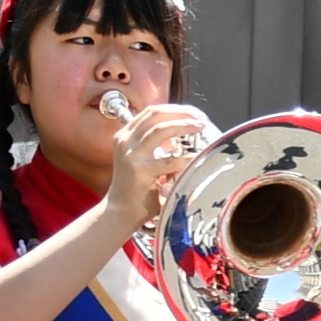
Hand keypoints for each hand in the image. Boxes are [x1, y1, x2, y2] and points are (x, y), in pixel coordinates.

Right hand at [110, 99, 211, 231]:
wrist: (120, 211)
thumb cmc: (135, 187)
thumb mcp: (141, 157)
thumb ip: (156, 143)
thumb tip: (182, 128)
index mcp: (125, 135)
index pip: (151, 112)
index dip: (175, 109)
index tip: (193, 113)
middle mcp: (125, 141)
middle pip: (155, 115)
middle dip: (181, 113)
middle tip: (200, 118)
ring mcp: (131, 156)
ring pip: (160, 130)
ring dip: (183, 125)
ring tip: (200, 127)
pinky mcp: (140, 172)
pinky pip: (169, 161)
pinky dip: (186, 157)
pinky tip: (197, 157)